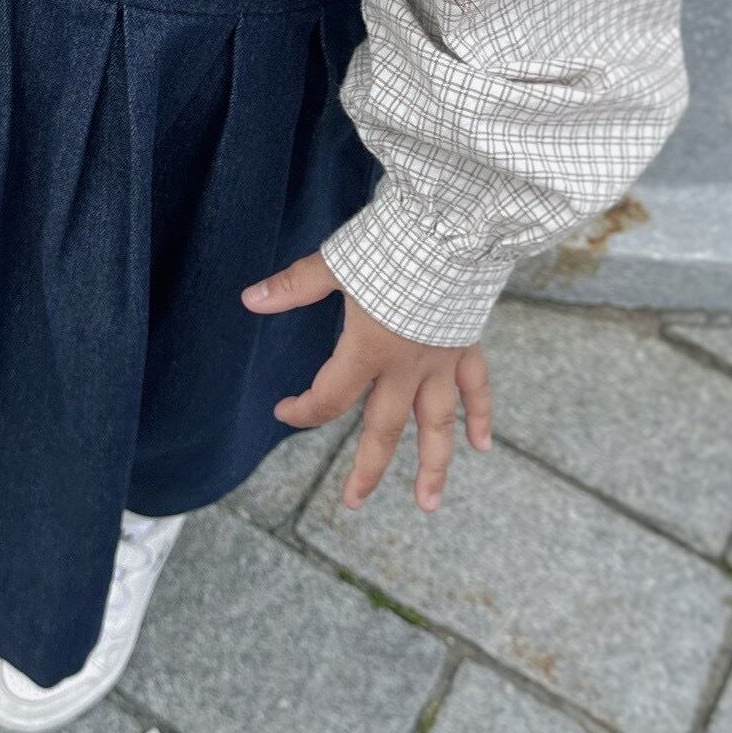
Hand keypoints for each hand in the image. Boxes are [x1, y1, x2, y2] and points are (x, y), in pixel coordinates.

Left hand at [242, 252, 490, 511]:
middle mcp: (405, 367)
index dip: (304, 411)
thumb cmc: (393, 244)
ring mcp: (440, 360)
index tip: (284, 411)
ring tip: (428, 504)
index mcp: (368, 350)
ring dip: (433, 467)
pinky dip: (481, 416)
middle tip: (353, 502)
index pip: (330, 399)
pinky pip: (477, 388)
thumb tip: (250, 299)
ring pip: (437, 425)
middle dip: (368, 469)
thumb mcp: (336, 263)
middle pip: (384, 430)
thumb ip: (294, 287)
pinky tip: (481, 446)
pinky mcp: (467, 345)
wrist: (455, 228)